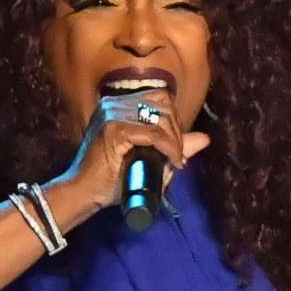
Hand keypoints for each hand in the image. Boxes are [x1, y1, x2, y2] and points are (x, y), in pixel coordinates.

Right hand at [47, 92, 209, 228]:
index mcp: (119, 105)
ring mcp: (112, 114)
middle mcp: (114, 103)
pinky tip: (173, 162)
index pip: (160, 97)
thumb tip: (205, 139)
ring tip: (174, 161)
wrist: (85, 193)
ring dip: (175, 141)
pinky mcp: (114, 130)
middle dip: (177, 131)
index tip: (177, 145)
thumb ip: (175, 146)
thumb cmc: (113, 178)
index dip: (174, 120)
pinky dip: (169, 148)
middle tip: (177, 156)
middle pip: (163, 104)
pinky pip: (154, 134)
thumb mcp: (150, 159)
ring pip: (160, 118)